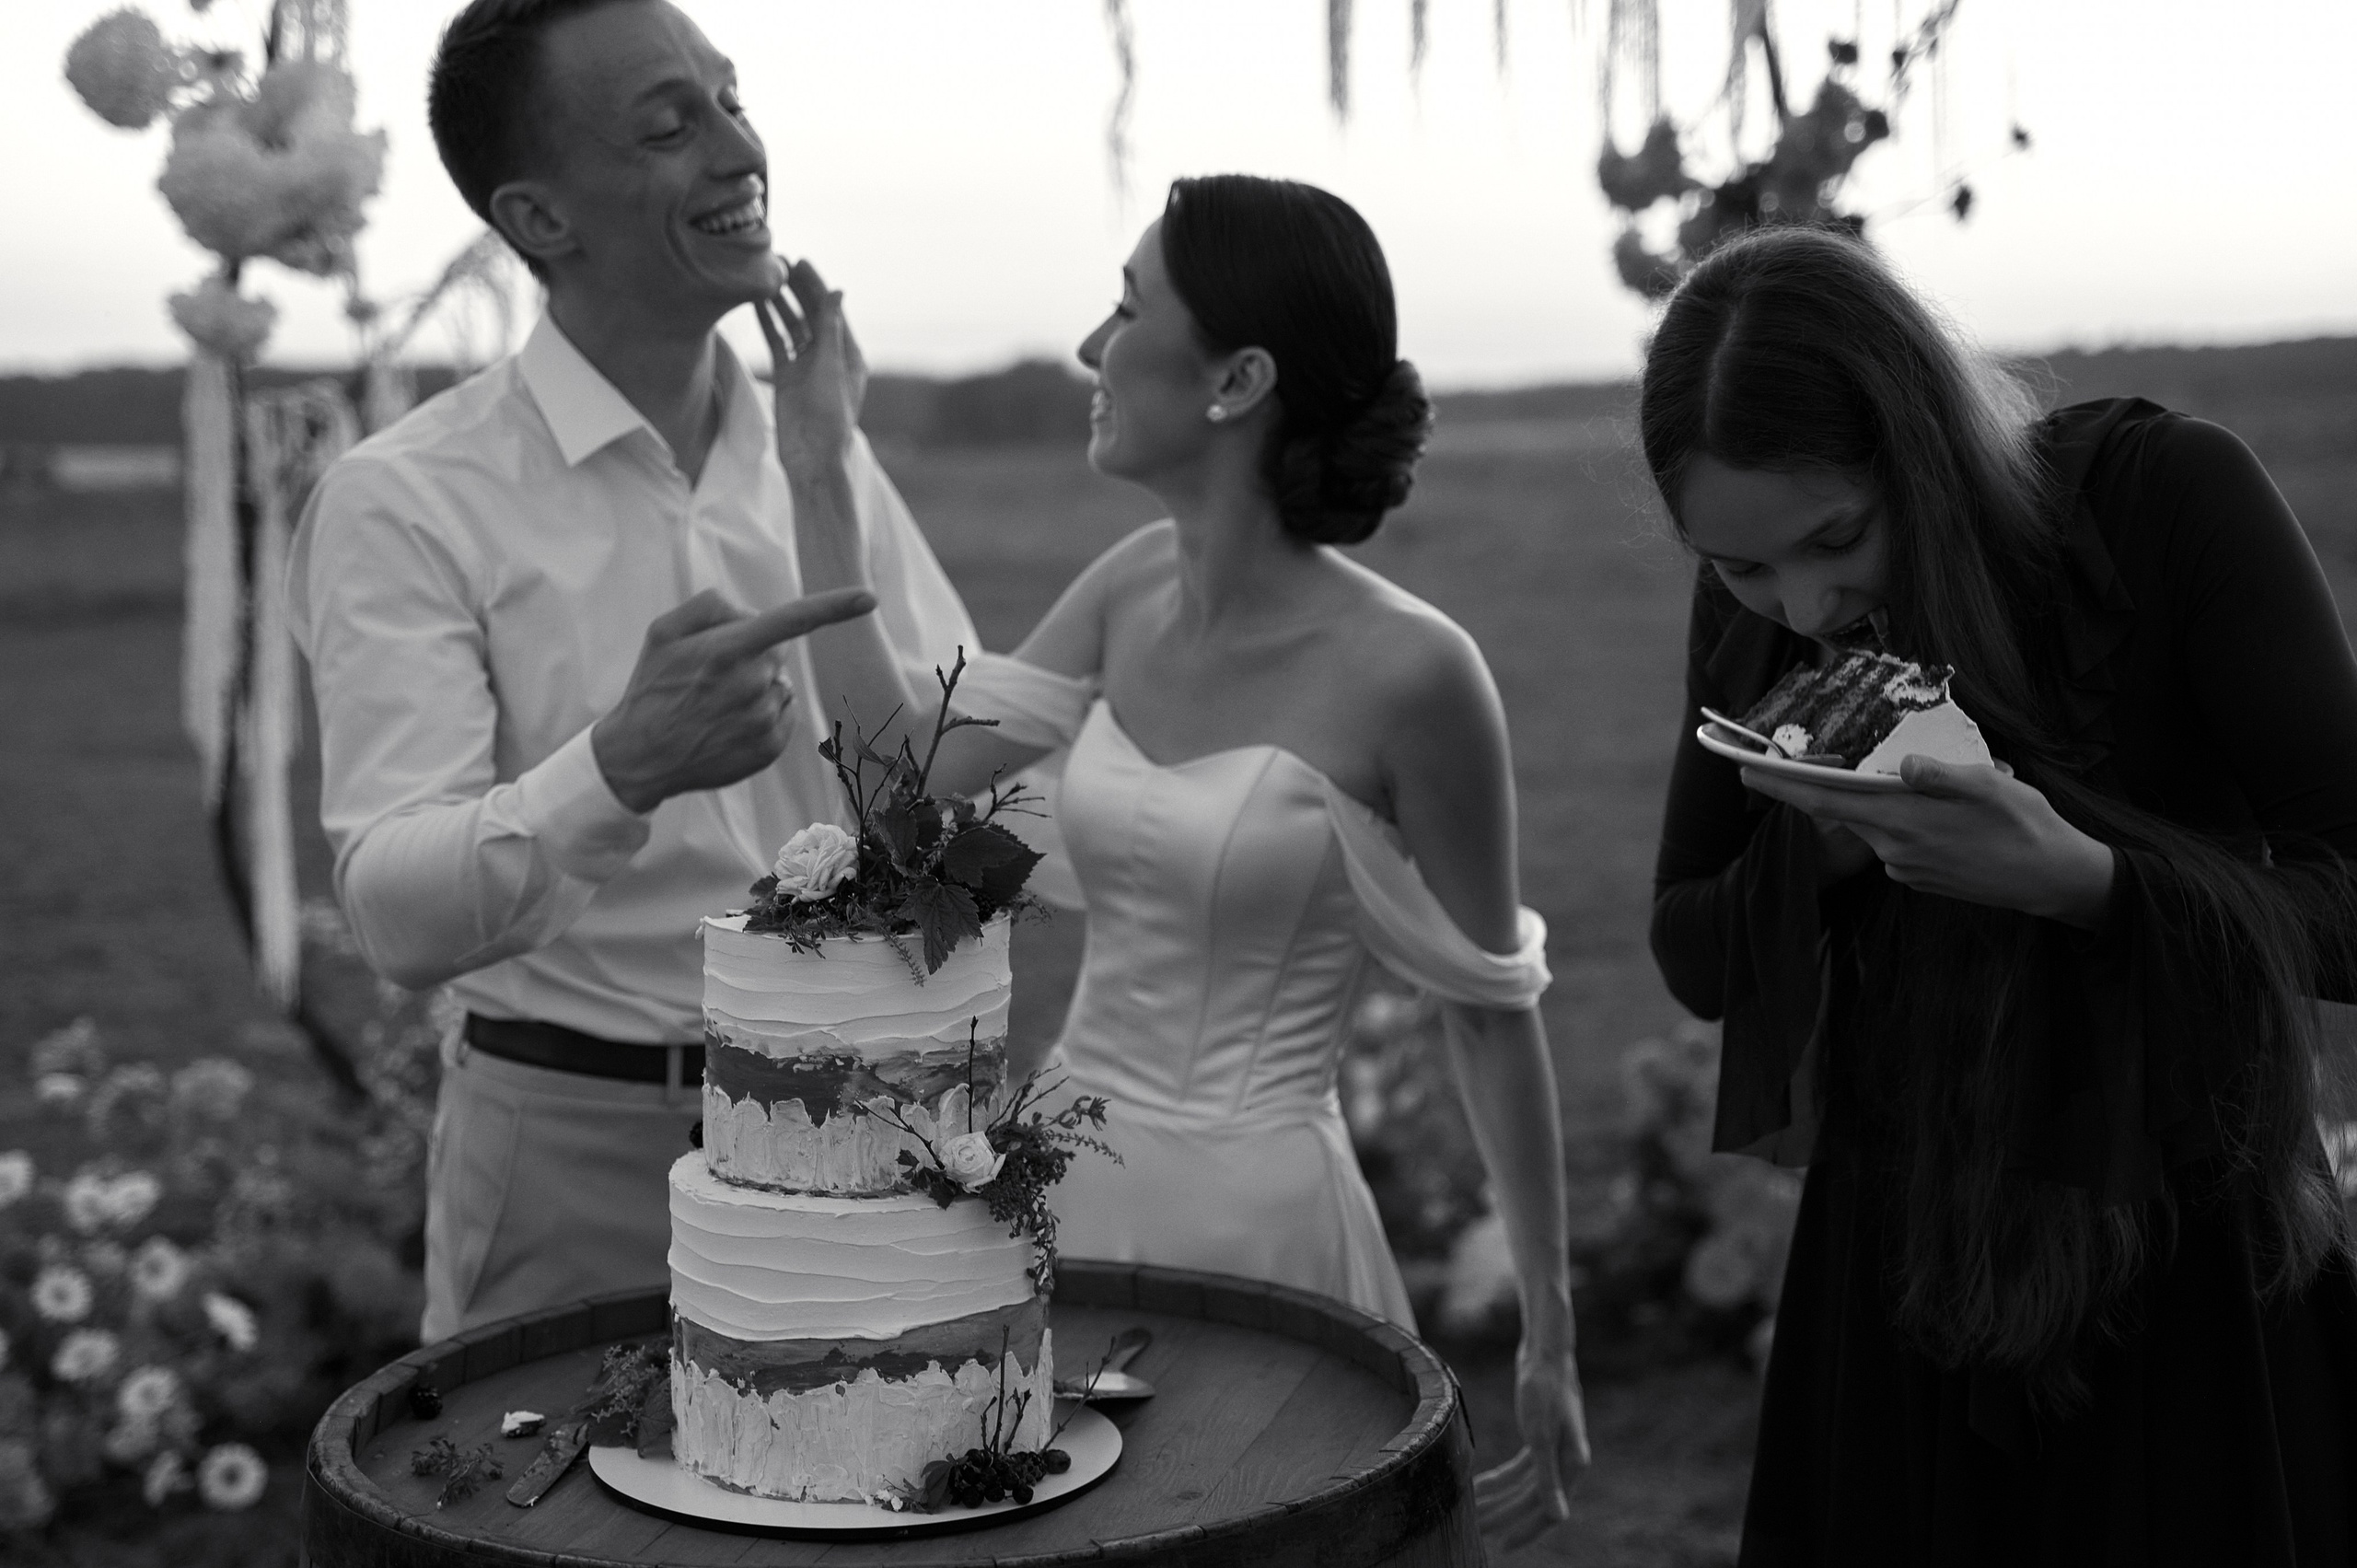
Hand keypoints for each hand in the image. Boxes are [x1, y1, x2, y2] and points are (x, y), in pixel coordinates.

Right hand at [591, 586, 875, 813]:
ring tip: (714, 706)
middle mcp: (751, 684)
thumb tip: (753, 613)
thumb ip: (711, 606)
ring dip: (756, 689)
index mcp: (727, 649)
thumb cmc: (652, 687)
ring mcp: (763, 720)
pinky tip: (727, 725)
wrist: (638, 756)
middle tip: (712, 675)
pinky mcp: (769, 748)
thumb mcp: (663, 631)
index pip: (790, 620)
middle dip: (754, 655)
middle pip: (777, 653)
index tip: (869, 597)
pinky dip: (762, 715)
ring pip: (779, 686)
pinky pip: (782, 715)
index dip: (833, 606)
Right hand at [757, 258, 866, 476]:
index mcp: (848, 353)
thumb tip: (837, 291)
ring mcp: (806, 366)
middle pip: (811, 314)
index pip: (830, 311)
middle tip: (778, 262)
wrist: (811, 457)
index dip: (816, 285)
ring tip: (764, 277)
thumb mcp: (831, 367)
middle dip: (796, 288)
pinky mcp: (787, 376)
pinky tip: (757, 304)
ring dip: (780, 303)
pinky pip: (777, 343)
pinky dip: (768, 324)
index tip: (801, 261)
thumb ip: (830, 328)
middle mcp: (828, 356)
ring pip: (792, 326)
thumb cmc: (829, 417)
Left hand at [1473, 1338, 1588, 1551]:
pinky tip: (1478, 1486)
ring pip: (1522, 1486)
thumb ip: (1548, 1478)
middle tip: (1476, 1529)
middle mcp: (1566, 1462)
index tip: (1502, 1545)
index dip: (1526, 1529)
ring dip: (1498, 1498)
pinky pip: (1518, 1471)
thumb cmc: (1545, 1390)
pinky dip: (1500, 1479)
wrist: (1545, 1354)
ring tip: (1472, 1511)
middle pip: (1532, 1499)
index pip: (1548, 1508)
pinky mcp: (1538, 1441)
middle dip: (1504, 1514)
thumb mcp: (1541, 1435)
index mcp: (1572, 1465)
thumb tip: (1559, 1518)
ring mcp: (1552, 1452)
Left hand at [1740, 755, 2116, 926]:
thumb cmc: (2025, 827)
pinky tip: (1957, 822)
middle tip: (1830, 763)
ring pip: (1880, 824)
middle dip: (1833, 788)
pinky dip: (1914, 825)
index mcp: (1902, 821)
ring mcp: (1904, 868)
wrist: (2054, 880)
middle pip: (1848, 811)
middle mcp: (1893, 849)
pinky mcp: (1919, 880)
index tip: (1744, 771)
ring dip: (1896, 806)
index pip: (1825, 802)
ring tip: (1954, 798)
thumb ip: (1938, 775)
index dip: (1782, 787)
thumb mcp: (1988, 787)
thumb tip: (1903, 766)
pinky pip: (1901, 843)